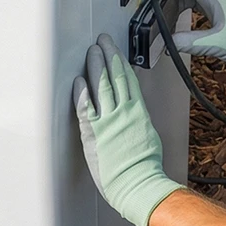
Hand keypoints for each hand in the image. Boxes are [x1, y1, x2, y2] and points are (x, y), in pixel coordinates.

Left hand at [73, 34, 180, 225]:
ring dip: (95, 67)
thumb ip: (138, 124)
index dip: (120, 63)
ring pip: (101, 86)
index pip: (128, 81)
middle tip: (102, 41)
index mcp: (138, 113)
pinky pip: (86, 108)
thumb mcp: (147, 138)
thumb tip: (135, 117)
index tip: (115, 51)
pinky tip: (78, 81)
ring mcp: (108, 121)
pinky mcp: (94, 133)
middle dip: (107, 56)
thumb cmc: (144, 169)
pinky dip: (81, 93)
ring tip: (91, 52)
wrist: (138, 184)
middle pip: (114, 77)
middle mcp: (124, 113)